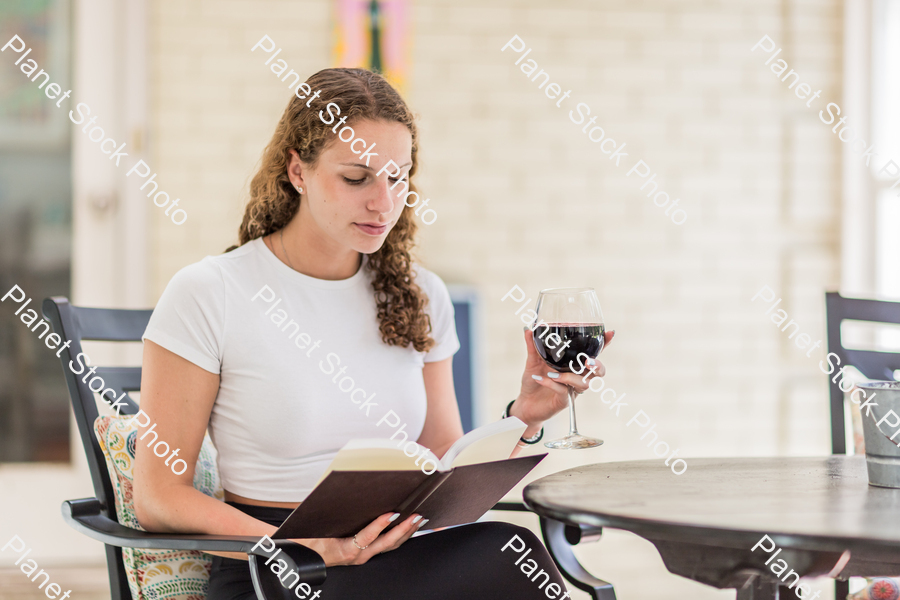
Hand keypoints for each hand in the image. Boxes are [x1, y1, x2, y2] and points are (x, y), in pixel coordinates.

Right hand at [292, 512, 425, 566]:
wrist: (305, 559)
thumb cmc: (309, 543)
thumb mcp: (315, 528)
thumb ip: (325, 514)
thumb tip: (332, 495)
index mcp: (347, 550)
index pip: (367, 537)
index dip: (380, 525)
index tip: (392, 514)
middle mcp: (359, 555)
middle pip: (387, 543)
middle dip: (404, 529)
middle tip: (416, 515)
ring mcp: (364, 556)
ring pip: (391, 546)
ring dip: (406, 532)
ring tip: (419, 519)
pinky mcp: (367, 554)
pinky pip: (387, 546)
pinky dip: (400, 536)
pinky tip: (409, 527)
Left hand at [510, 328, 614, 429]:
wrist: (525, 403)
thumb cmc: (534, 381)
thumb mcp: (532, 361)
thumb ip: (533, 346)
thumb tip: (528, 329)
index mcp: (574, 364)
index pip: (593, 353)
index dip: (604, 344)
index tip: (610, 333)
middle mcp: (577, 377)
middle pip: (598, 372)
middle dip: (597, 365)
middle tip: (587, 361)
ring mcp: (572, 390)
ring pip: (584, 383)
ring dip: (570, 376)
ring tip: (552, 373)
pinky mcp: (564, 401)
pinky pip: (563, 391)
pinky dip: (552, 383)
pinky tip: (540, 378)